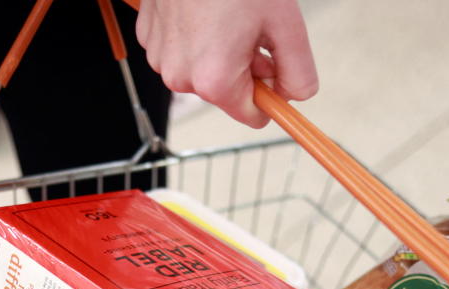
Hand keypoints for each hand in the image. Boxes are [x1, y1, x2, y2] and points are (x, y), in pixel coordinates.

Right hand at [135, 0, 318, 127]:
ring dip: (220, 52)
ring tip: (227, 15)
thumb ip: (299, 72)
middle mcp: (182, 77)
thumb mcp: (284, 24)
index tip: (277, 69)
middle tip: (252, 27)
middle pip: (228, 93)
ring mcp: (161, 58)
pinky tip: (204, 11)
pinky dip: (196, 38)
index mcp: (215, 81)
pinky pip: (181, 52)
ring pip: (204, 72)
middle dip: (245, 68)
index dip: (271, 93)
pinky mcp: (149, 38)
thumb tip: (297, 95)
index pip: (253, 117)